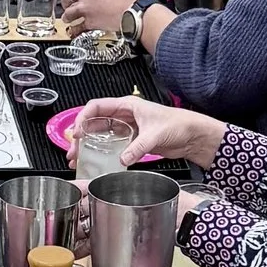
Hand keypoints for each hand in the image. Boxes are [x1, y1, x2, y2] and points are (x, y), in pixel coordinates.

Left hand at [60, 0, 148, 39]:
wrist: (137, 11)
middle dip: (66, 1)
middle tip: (70, 4)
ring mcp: (84, 8)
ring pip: (67, 13)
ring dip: (68, 17)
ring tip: (70, 19)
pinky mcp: (89, 23)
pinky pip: (76, 28)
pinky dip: (74, 31)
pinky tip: (75, 31)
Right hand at [74, 94, 222, 168]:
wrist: (193, 135)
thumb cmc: (178, 124)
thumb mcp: (155, 134)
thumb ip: (138, 147)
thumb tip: (122, 159)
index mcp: (128, 105)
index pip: (97, 106)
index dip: (83, 117)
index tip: (77, 131)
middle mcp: (125, 115)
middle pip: (95, 122)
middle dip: (82, 135)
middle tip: (74, 149)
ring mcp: (128, 128)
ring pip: (102, 134)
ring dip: (89, 145)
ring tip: (79, 157)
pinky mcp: (133, 140)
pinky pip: (113, 145)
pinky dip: (103, 152)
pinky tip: (97, 161)